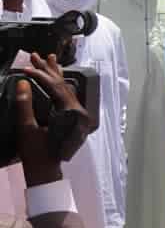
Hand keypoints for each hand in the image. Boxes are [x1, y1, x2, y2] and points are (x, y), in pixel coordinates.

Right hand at [17, 53, 90, 186]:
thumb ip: (24, 105)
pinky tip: (53, 79)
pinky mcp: (72, 119)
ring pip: (66, 89)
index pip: (56, 87)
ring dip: (54, 75)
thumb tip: (23, 83)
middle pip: (63, 85)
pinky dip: (58, 86)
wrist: (44, 172)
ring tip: (48, 60)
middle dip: (48, 70)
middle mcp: (78, 112)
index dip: (40, 75)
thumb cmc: (36, 153)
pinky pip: (66, 97)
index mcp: (70, 113)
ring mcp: (77, 116)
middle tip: (37, 56)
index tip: (26, 67)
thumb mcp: (26, 128)